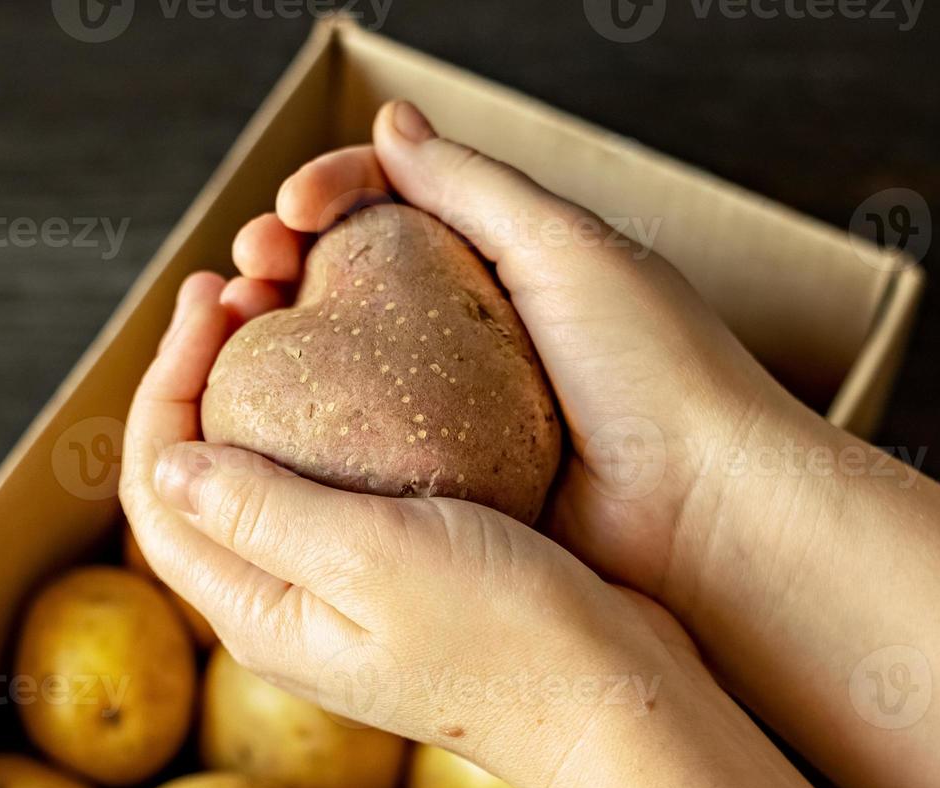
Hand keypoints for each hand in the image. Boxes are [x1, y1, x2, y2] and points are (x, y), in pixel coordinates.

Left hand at [119, 272, 705, 787]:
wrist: (613, 700)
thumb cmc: (501, 634)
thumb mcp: (369, 558)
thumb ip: (259, 511)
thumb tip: (164, 463)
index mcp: (258, 612)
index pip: (160, 492)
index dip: (163, 385)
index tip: (209, 299)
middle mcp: (288, 607)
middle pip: (204, 478)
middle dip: (201, 376)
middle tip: (241, 287)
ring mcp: (346, 594)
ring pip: (269, 475)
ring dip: (262, 390)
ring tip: (289, 308)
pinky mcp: (403, 576)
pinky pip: (339, 483)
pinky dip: (333, 418)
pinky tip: (370, 373)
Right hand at [224, 100, 812, 622]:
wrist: (703, 513)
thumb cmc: (656, 370)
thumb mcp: (566, 249)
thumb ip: (475, 186)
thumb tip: (391, 122)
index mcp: (503, 262)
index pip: (392, 204)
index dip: (332, 193)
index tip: (293, 208)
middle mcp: (469, 330)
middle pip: (350, 279)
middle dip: (286, 260)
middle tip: (248, 268)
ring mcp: (449, 408)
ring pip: (341, 360)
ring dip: (278, 335)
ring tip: (236, 325)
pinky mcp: (443, 480)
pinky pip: (359, 442)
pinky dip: (306, 419)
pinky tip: (262, 408)